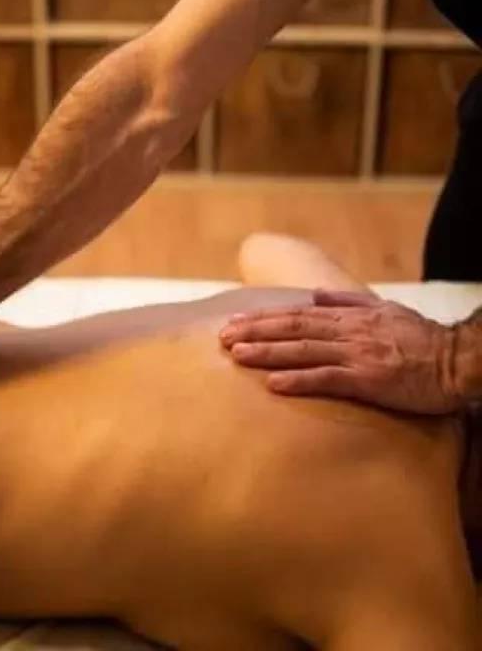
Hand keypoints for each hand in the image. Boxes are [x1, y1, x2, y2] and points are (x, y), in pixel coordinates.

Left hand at [219, 289, 461, 414]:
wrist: (460, 360)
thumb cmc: (422, 339)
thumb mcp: (385, 311)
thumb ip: (348, 301)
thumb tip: (316, 295)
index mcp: (349, 317)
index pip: (296, 314)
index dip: (262, 318)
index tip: (234, 321)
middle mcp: (347, 332)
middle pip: (291, 328)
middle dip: (254, 331)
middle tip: (221, 337)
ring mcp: (357, 354)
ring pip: (302, 351)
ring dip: (266, 352)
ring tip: (236, 355)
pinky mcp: (369, 380)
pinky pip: (328, 379)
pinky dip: (299, 380)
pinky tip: (273, 384)